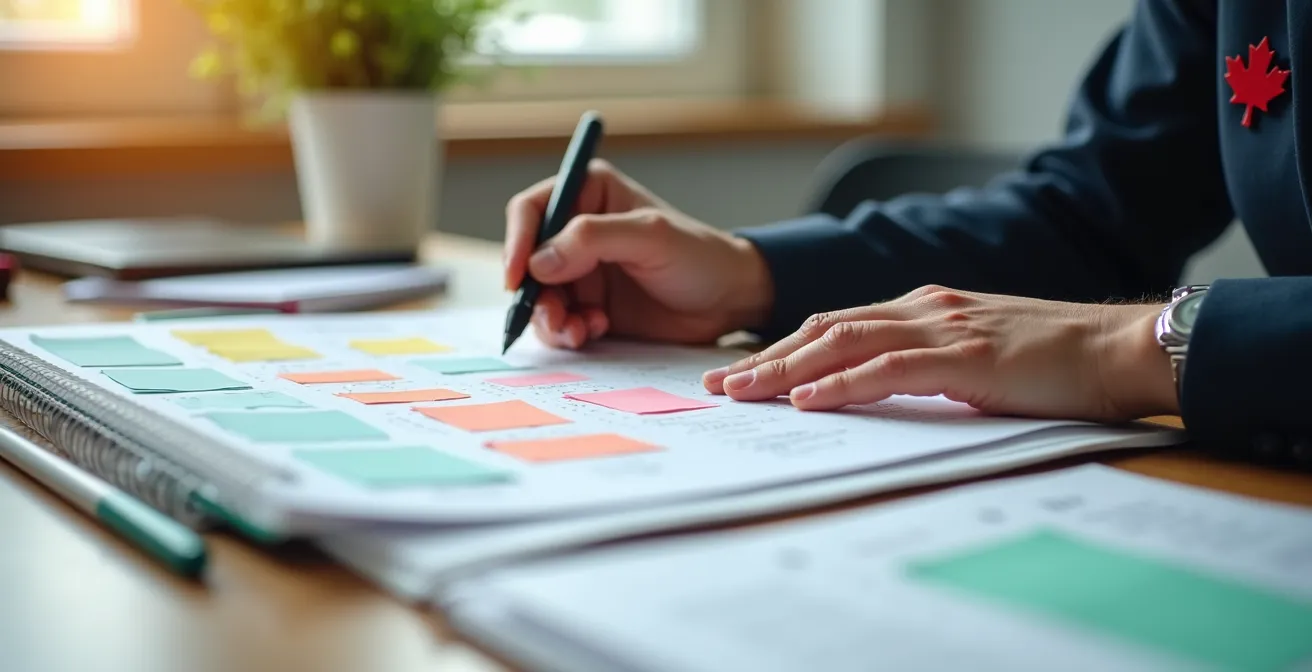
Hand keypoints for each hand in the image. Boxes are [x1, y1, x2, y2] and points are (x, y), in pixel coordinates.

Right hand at [504, 160, 773, 348]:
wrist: (730, 301)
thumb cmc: (700, 255)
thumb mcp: (650, 237)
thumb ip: (592, 239)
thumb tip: (537, 262)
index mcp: (589, 194)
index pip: (531, 210)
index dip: (517, 241)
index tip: (519, 276)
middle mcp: (577, 232)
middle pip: (526, 260)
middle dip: (532, 292)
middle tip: (554, 315)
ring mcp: (581, 272)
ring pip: (538, 296)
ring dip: (549, 318)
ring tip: (578, 330)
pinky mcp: (589, 306)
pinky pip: (558, 321)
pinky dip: (567, 331)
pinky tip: (594, 331)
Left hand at [702, 285, 1177, 421]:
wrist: (1117, 348)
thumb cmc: (1052, 360)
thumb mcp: (973, 358)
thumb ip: (926, 365)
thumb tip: (878, 392)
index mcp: (922, 308)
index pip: (834, 324)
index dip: (783, 348)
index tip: (742, 372)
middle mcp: (923, 308)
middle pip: (824, 328)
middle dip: (766, 359)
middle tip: (717, 385)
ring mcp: (943, 327)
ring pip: (844, 342)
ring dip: (787, 370)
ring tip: (742, 392)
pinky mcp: (966, 356)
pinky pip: (890, 368)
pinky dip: (844, 383)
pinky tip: (808, 399)